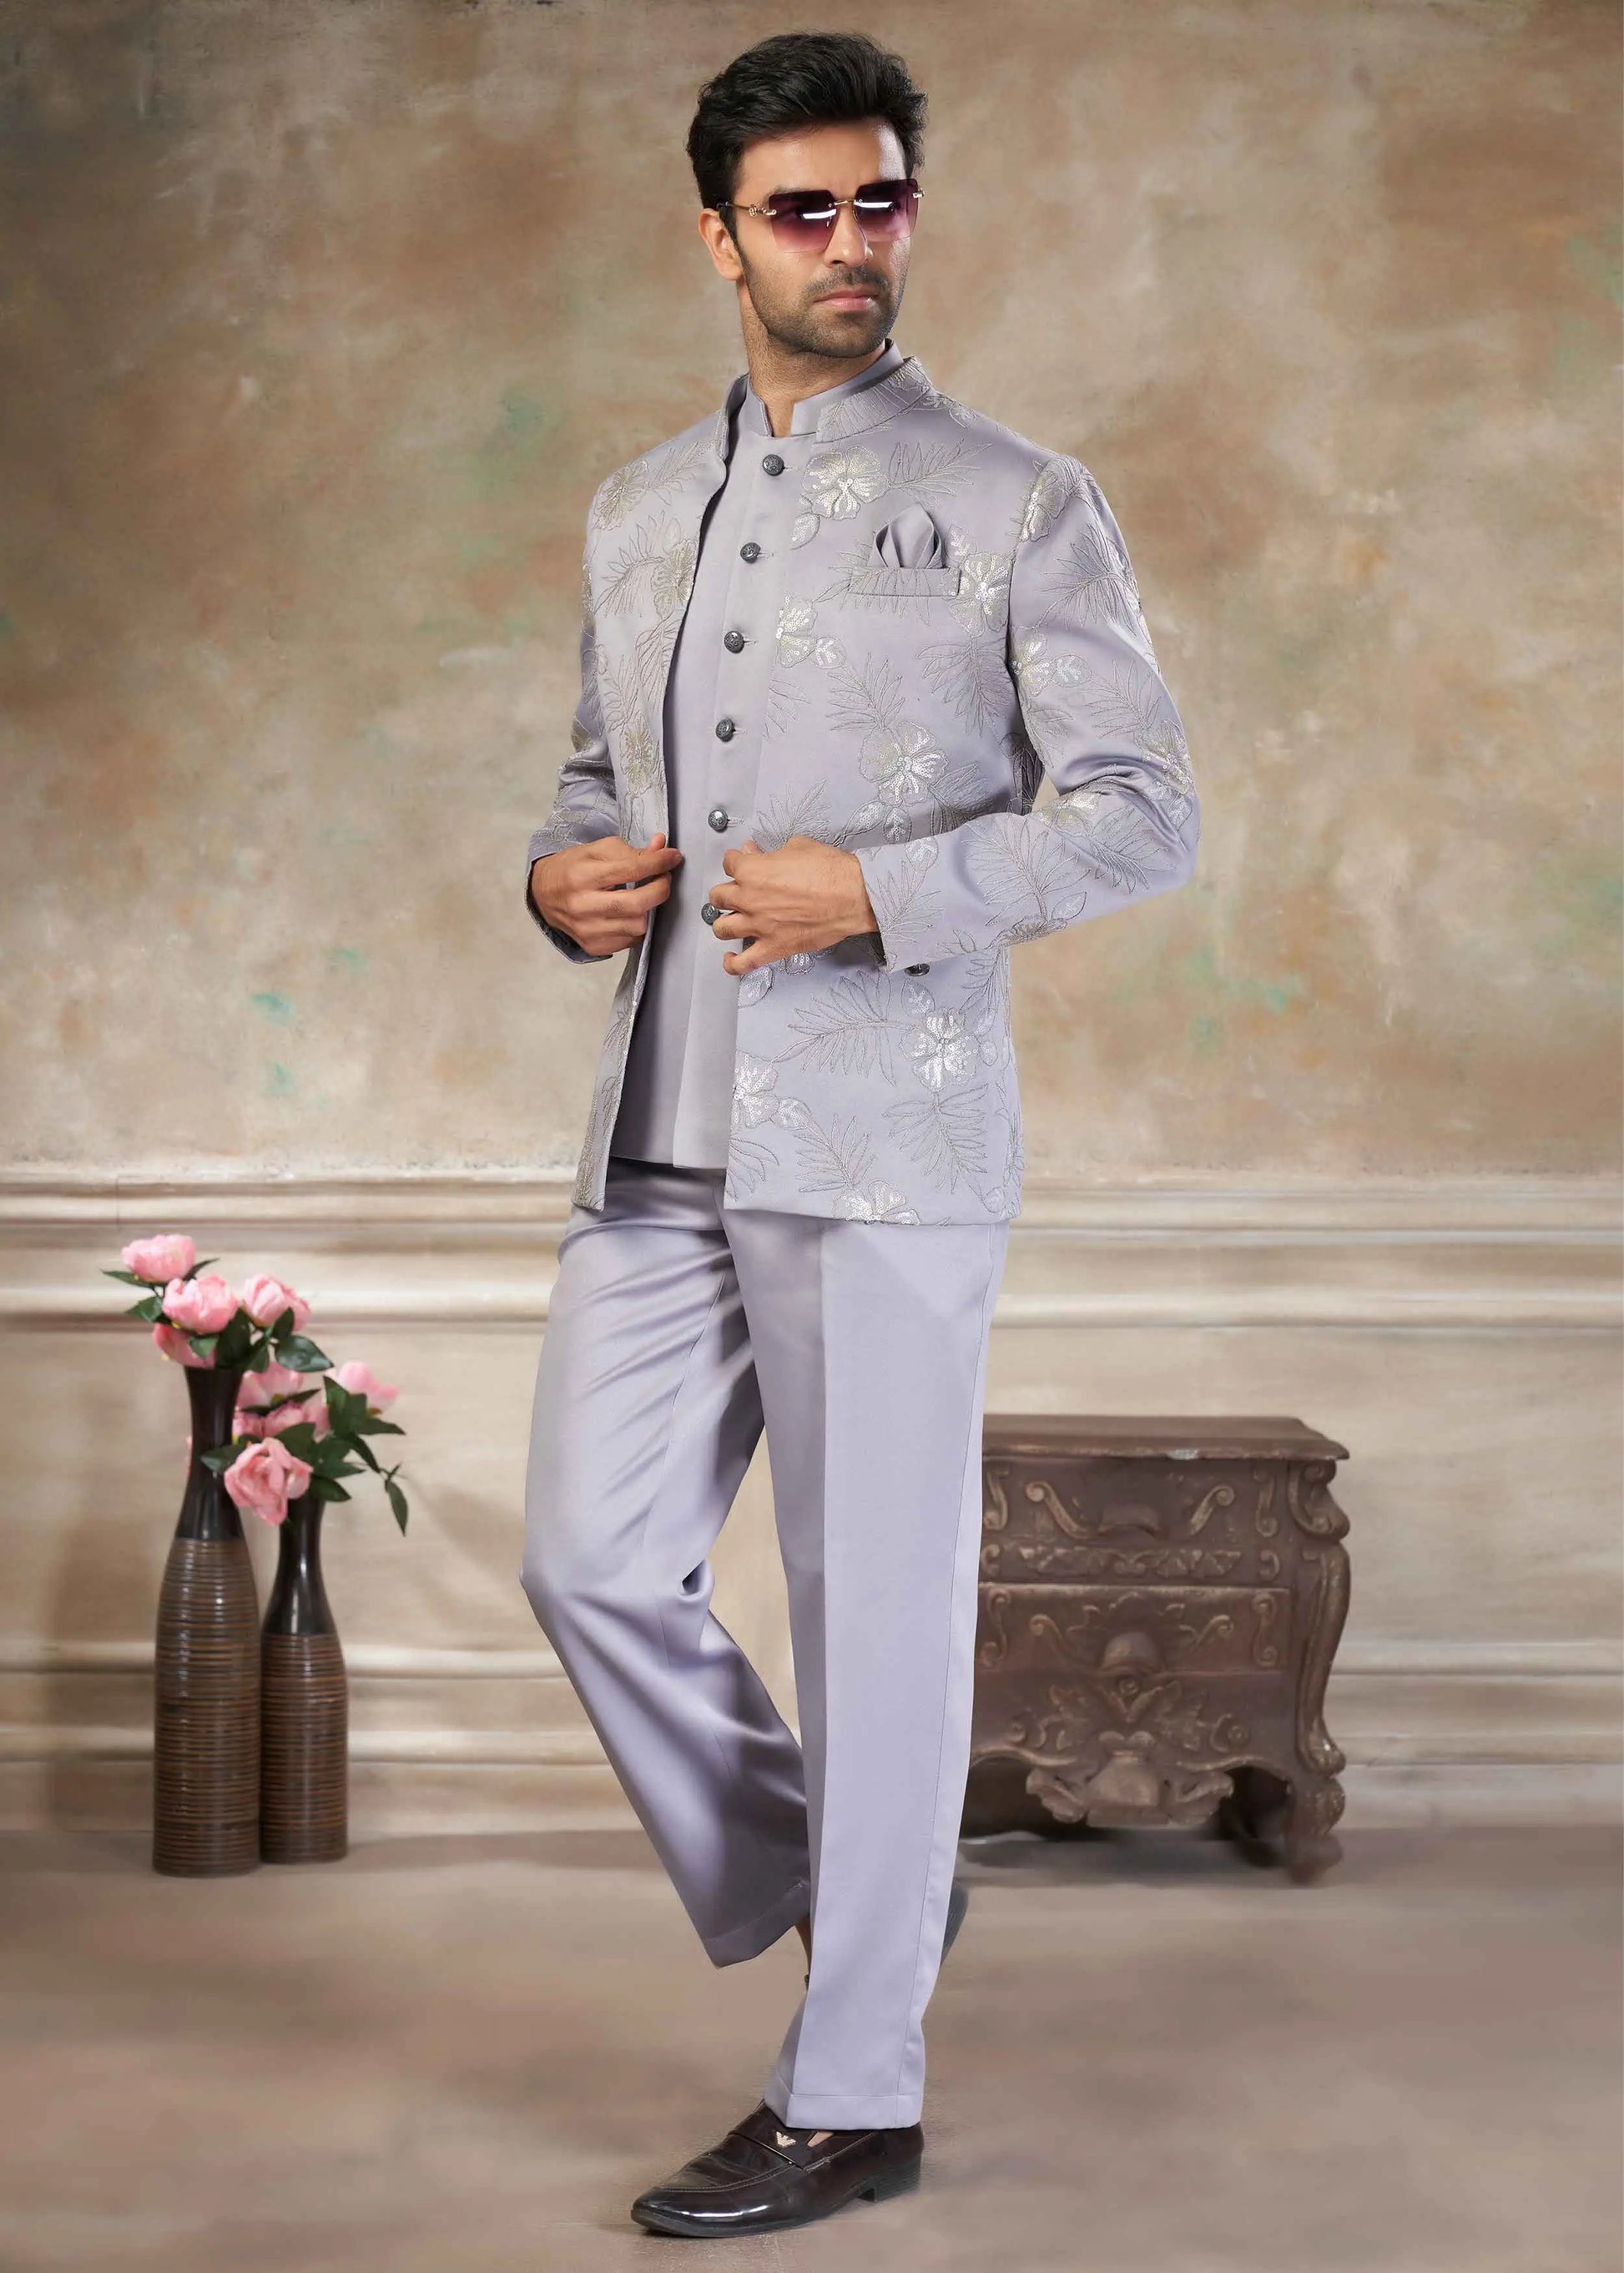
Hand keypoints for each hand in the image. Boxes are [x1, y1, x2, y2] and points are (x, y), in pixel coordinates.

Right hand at [530, 832, 682, 956]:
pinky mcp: (593, 946)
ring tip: (643, 896)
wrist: (543, 894)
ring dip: (648, 910)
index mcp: (583, 875)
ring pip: (638, 926)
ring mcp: (588, 930)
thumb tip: (661, 847)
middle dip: (661, 889)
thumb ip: (631, 850)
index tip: (673, 857)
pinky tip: (628, 914)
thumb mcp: (597, 850)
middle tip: (663, 879)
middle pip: (638, 904)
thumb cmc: (573, 868)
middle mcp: (583, 906)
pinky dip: (635, 925)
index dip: (658, 863)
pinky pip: (630, 941)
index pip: (631, 869)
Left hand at [705, 835, 877, 974]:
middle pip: (718, 896)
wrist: (853, 896)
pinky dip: (732, 963)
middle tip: (737, 891)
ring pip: (722, 928)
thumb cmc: (830, 869)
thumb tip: (754, 851)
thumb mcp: (797, 847)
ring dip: (724, 922)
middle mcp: (748, 899)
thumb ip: (769, 852)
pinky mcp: (773, 947)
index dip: (735, 860)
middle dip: (726, 891)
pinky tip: (730, 956)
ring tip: (733, 920)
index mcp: (752, 871)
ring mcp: (759, 926)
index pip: (729, 863)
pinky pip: (742, 963)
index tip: (742, 862)